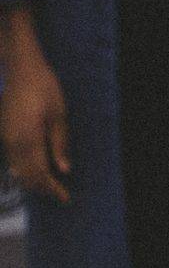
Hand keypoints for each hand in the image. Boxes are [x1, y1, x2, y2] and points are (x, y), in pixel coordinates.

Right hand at [0, 37, 70, 202]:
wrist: (21, 70)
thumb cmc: (44, 88)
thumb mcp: (58, 114)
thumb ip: (59, 143)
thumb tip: (64, 170)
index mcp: (28, 139)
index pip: (40, 173)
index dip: (52, 188)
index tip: (64, 197)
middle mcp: (12, 143)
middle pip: (26, 176)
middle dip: (42, 188)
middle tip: (59, 194)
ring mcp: (5, 139)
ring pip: (17, 170)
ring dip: (32, 181)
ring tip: (49, 186)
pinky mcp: (3, 134)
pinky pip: (12, 160)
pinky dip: (23, 170)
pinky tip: (34, 170)